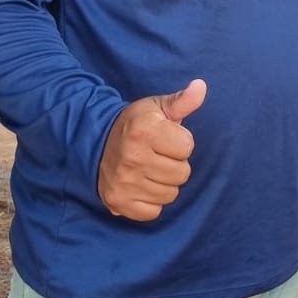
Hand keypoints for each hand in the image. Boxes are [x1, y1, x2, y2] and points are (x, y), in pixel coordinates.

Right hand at [97, 78, 205, 221]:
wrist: (97, 143)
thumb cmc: (136, 124)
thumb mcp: (157, 107)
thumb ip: (182, 100)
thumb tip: (201, 86)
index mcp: (145, 130)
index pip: (187, 147)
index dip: (180, 141)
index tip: (165, 137)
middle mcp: (133, 157)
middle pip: (182, 173)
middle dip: (175, 164)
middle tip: (157, 155)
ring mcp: (124, 182)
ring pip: (170, 194)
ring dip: (164, 183)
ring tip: (148, 169)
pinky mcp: (118, 202)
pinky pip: (154, 211)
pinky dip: (152, 201)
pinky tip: (141, 185)